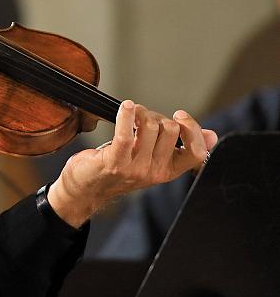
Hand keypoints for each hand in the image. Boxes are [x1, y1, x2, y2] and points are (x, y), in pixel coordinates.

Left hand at [48, 100, 218, 227]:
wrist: (85, 189)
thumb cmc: (117, 168)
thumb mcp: (152, 159)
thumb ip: (178, 147)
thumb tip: (212, 135)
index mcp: (168, 171)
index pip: (196, 152)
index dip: (193, 130)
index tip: (180, 116)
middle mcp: (155, 172)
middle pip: (170, 129)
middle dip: (155, 115)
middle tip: (140, 118)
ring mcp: (136, 169)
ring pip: (150, 126)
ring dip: (139, 112)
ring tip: (128, 115)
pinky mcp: (116, 162)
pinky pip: (126, 133)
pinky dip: (126, 115)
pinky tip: (126, 107)